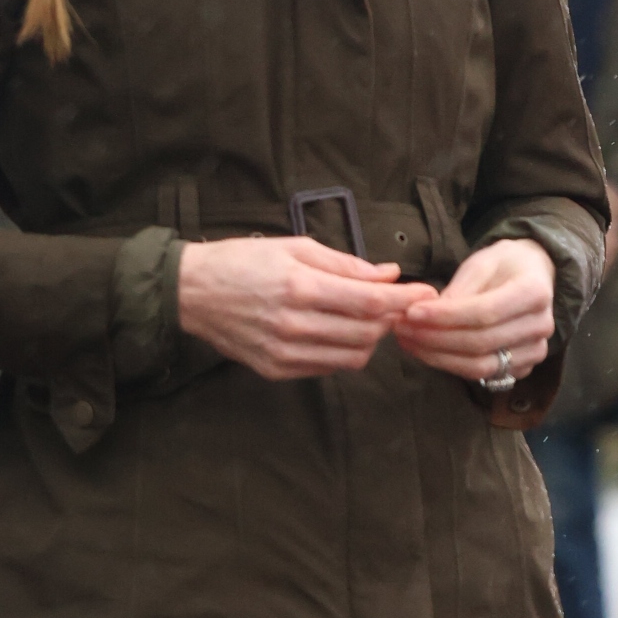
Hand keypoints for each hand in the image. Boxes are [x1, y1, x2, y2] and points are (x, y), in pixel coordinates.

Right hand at [177, 233, 407, 380]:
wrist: (192, 292)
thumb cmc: (243, 261)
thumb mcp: (295, 247)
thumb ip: (345, 264)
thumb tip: (389, 275)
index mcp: (300, 286)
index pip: (369, 303)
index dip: (403, 300)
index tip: (425, 292)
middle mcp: (294, 325)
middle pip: (366, 333)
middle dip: (390, 319)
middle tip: (395, 303)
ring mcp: (284, 352)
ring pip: (352, 356)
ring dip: (370, 338)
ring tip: (366, 318)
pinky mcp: (276, 370)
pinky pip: (328, 367)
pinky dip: (344, 351)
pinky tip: (338, 331)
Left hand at [393, 238, 556, 383]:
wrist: (533, 277)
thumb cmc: (505, 265)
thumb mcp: (482, 262)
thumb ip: (460, 288)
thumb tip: (431, 312)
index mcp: (535, 292)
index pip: (485, 312)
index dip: (445, 316)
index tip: (411, 312)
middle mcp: (540, 326)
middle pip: (480, 343)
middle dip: (434, 338)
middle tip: (401, 327)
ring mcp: (534, 351)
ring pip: (479, 366)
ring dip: (437, 357)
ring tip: (408, 341)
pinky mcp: (522, 368)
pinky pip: (482, 375)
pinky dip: (450, 365)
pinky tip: (427, 351)